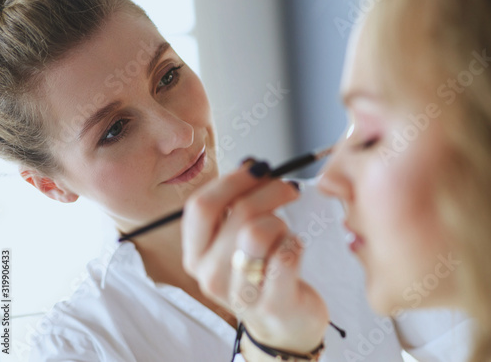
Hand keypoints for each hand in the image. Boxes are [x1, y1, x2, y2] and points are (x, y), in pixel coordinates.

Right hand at [182, 161, 328, 353]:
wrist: (280, 323)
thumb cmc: (259, 272)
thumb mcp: (235, 240)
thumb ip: (235, 205)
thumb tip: (252, 166)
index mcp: (195, 253)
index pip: (201, 206)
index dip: (232, 180)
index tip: (258, 168)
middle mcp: (209, 275)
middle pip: (237, 213)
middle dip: (270, 190)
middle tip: (288, 188)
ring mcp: (238, 293)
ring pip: (259, 232)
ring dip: (280, 222)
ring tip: (284, 230)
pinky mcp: (271, 304)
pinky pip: (286, 254)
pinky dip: (295, 243)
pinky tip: (293, 249)